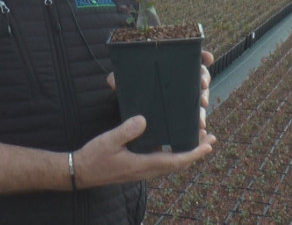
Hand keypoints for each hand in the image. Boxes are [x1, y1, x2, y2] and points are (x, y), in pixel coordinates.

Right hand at [73, 115, 215, 188]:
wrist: (81, 172)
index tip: (208, 145)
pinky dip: (173, 152)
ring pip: (171, 163)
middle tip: (210, 138)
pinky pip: (162, 161)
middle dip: (196, 152)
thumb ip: (126, 131)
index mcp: (143, 164)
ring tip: (197, 139)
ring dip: (186, 152)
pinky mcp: (138, 168)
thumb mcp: (108, 140)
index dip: (194, 153)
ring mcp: (143, 171)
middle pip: (178, 163)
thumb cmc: (94, 157)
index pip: (175, 161)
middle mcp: (147, 170)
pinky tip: (172, 142)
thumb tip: (143, 119)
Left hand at [107, 49, 213, 129]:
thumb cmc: (134, 89)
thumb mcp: (127, 84)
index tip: (207, 57)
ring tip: (201, 107)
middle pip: (200, 75)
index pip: (192, 57)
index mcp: (173, 67)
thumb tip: (111, 80)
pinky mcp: (186, 114)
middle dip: (204, 79)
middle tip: (202, 84)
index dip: (201, 56)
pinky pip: (196, 115)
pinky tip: (200, 127)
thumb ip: (120, 80)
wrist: (136, 111)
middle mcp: (184, 80)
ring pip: (200, 95)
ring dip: (203, 101)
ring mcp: (187, 96)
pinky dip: (199, 120)